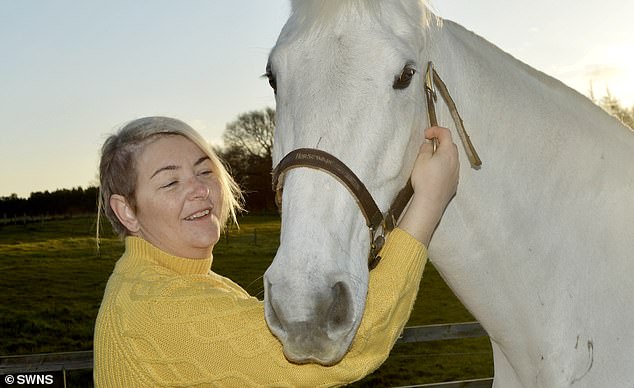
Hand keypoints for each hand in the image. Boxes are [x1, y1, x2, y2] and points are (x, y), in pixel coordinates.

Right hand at [398, 126, 458, 245]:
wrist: (431, 202)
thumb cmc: (425, 179)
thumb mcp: (421, 160)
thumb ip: (426, 148)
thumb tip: (429, 145)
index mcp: (448, 152)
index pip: (445, 133)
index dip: (435, 130)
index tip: (426, 134)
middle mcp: (455, 161)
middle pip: (450, 145)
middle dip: (440, 142)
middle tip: (428, 145)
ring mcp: (456, 172)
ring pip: (452, 158)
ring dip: (443, 154)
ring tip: (430, 159)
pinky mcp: (454, 183)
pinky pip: (451, 169)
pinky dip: (444, 165)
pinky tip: (434, 172)